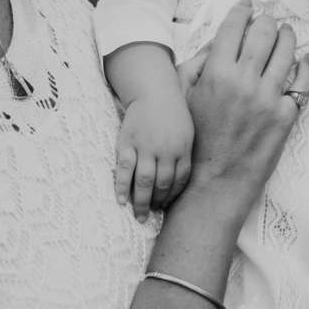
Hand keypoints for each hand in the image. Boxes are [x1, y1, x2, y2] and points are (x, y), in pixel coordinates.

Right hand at [114, 91, 193, 220]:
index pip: (180, 180)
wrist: (154, 91)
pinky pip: (124, 169)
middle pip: (162, 184)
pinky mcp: (127, 142)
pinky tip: (121, 201)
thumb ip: (184, 155)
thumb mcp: (187, 132)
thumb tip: (179, 183)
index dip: (172, 197)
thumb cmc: (172, 115)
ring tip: (139, 216)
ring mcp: (145, 146)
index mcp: (183, 148)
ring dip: (141, 202)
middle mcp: (165, 150)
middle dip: (157, 204)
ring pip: (144, 181)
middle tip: (150, 216)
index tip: (166, 207)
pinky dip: (122, 187)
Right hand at [183, 0, 308, 218]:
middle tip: (267, 21)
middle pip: (264, 32)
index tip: (248, 5)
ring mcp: (268, 98)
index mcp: (216, 72)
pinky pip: (303, 82)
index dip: (243, 10)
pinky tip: (304, 59)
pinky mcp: (286, 116)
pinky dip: (305, 66)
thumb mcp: (184, 95)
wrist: (214, 180)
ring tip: (286, 33)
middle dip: (267, 20)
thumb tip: (220, 39)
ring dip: (288, 36)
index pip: (234, 26)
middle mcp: (244, 80)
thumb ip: (199, 62)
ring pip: (287, 51)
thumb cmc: (195, 138)